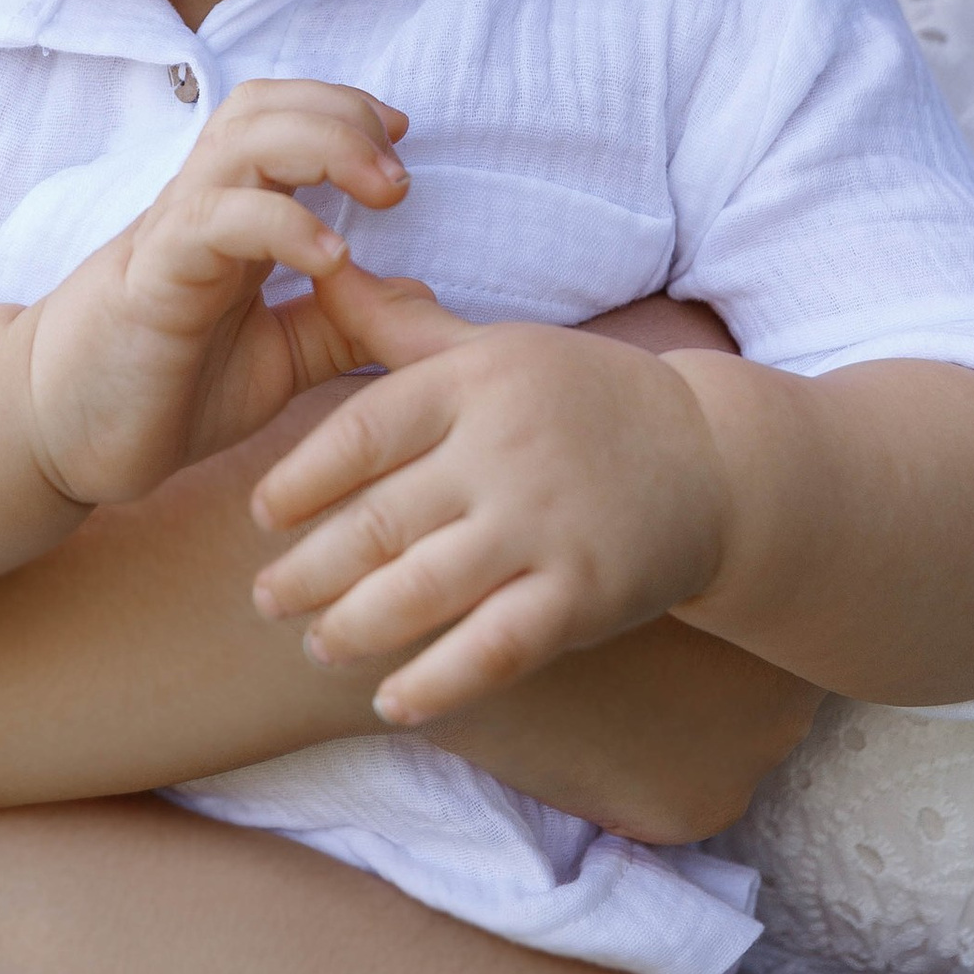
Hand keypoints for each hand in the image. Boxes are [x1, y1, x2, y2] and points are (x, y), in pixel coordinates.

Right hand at [16, 78, 436, 507]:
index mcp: (229, 215)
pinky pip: (212, 222)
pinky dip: (281, 224)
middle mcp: (200, 208)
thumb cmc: (162, 390)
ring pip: (239, 143)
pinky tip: (331, 257)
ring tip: (383, 192)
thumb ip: (336, 325)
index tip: (398, 142)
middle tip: (400, 174)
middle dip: (342, 115)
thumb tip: (415, 298)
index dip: (342, 108)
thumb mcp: (275, 360)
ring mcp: (172, 238)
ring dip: (323, 146)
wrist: (60, 438)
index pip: (280, 116)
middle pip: (262, 107)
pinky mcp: (151, 282)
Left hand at [249, 322, 734, 724]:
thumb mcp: (496, 347)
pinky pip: (495, 648)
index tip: (260, 514)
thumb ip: (401, 325)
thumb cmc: (582, 398)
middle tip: (266, 600)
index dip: (299, 479)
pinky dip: (437, 682)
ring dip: (354, 628)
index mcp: (475, 383)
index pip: (361, 431)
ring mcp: (546, 524)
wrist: (713, 456)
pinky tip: (393, 704)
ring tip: (318, 646)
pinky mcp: (585, 592)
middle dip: (308, 571)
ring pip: (423, 589)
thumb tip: (321, 270)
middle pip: (379, 521)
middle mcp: (505, 451)